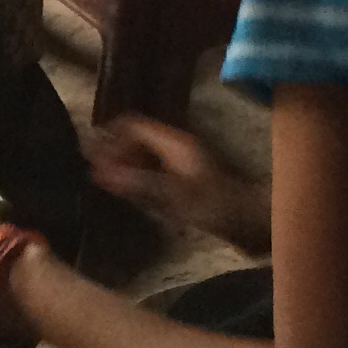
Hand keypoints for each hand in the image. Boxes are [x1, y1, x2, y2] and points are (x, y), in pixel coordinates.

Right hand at [86, 114, 271, 249]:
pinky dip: (141, 179)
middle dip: (116, 153)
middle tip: (97, 175)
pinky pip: (156, 172)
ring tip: (108, 185)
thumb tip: (101, 173)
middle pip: (138, 139)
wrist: (253, 222)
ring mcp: (184, 163)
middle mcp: (178, 148)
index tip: (94, 158)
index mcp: (175, 143)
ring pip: (146, 156)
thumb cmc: (218, 207)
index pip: (134, 126)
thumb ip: (138, 183)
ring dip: (127, 167)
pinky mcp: (189, 180)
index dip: (111, 138)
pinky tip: (134, 196)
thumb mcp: (175, 196)